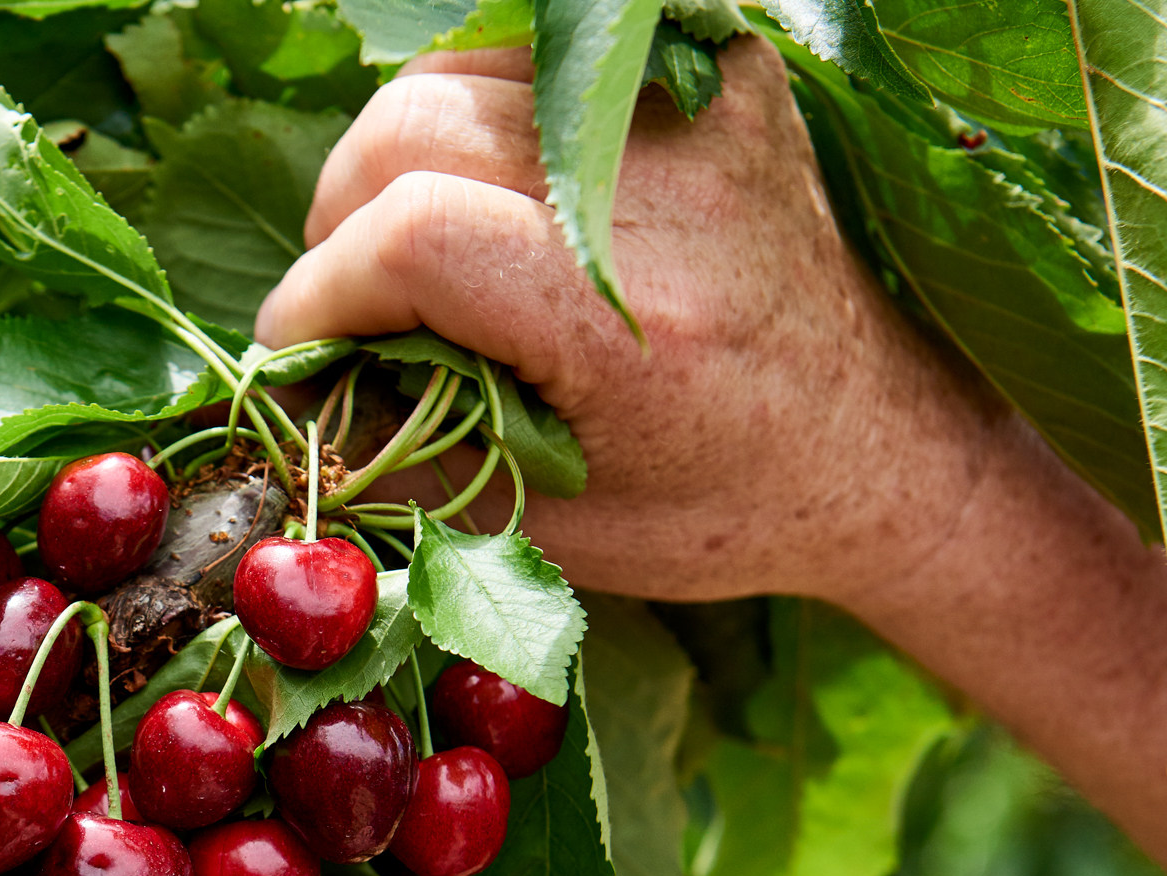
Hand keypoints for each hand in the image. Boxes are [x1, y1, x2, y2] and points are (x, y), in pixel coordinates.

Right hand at [255, 40, 1004, 610]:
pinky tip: (489, 200)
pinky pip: (528, 59)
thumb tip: (288, 395)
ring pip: (449, 77)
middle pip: (407, 132)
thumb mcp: (547, 526)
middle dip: (341, 226)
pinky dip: (475, 122)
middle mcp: (666, 191)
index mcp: (630, 319)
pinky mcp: (713, 70)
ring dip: (394, 169)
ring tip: (412, 257)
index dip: (318, 295)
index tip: (299, 354)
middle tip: (350, 308)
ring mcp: (694, 110)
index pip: (409, 236)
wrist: (879, 444)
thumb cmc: (714, 506)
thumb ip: (406, 452)